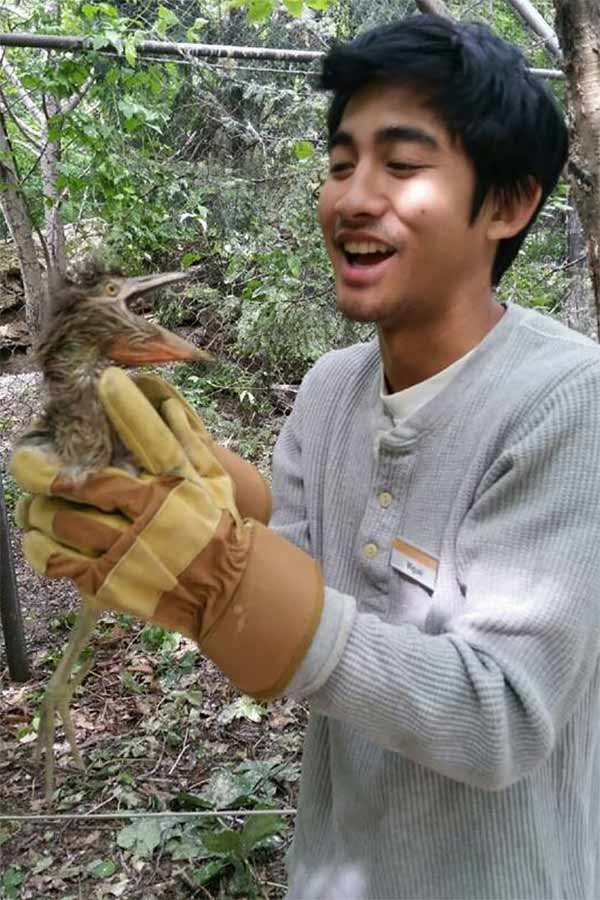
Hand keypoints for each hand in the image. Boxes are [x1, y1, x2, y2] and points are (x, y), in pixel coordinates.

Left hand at [11, 369, 322, 697]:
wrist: (226, 591)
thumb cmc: (220, 528)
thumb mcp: (215, 483)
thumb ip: (192, 443)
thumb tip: (169, 402)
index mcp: (177, 488)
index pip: (152, 441)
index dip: (128, 408)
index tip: (105, 381)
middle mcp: (151, 518)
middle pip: (86, 485)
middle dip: (47, 469)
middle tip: (26, 460)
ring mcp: (128, 554)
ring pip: (63, 523)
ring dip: (39, 508)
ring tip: (32, 501)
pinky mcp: (110, 584)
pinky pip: (58, 563)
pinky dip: (37, 545)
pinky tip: (34, 534)